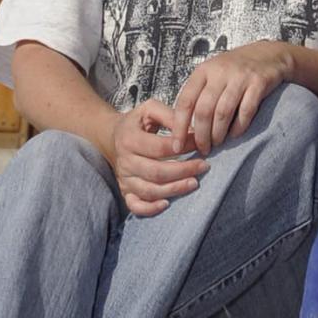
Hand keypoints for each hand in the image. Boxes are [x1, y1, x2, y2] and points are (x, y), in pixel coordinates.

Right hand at [111, 100, 207, 217]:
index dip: (182, 147)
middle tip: (204, 166)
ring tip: (194, 183)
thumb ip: (169, 115)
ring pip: (149, 190)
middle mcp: (125, 161)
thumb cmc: (137, 122)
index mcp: (129, 138)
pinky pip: (136, 206)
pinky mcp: (125, 191)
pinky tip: (167, 203)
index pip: (159, 147)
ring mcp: (124, 178)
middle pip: (156, 172)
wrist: (113, 137)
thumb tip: (191, 130)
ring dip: (174, 189)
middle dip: (183, 171)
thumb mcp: (150, 109)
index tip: (200, 145)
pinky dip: (150, 208)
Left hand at [169, 42, 294, 155]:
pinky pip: (246, 111)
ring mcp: (239, 77)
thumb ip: (199, 94)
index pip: (185, 101)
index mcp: (203, 71)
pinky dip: (239, 127)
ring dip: (218, 134)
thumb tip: (184, 127)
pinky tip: (235, 134)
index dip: (179, 126)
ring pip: (223, 113)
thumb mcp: (212, 73)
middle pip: (204, 110)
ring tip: (217, 143)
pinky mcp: (258, 83)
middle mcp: (219, 72)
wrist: (268, 54)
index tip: (177, 145)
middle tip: (203, 148)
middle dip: (201, 135)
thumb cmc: (235, 68)